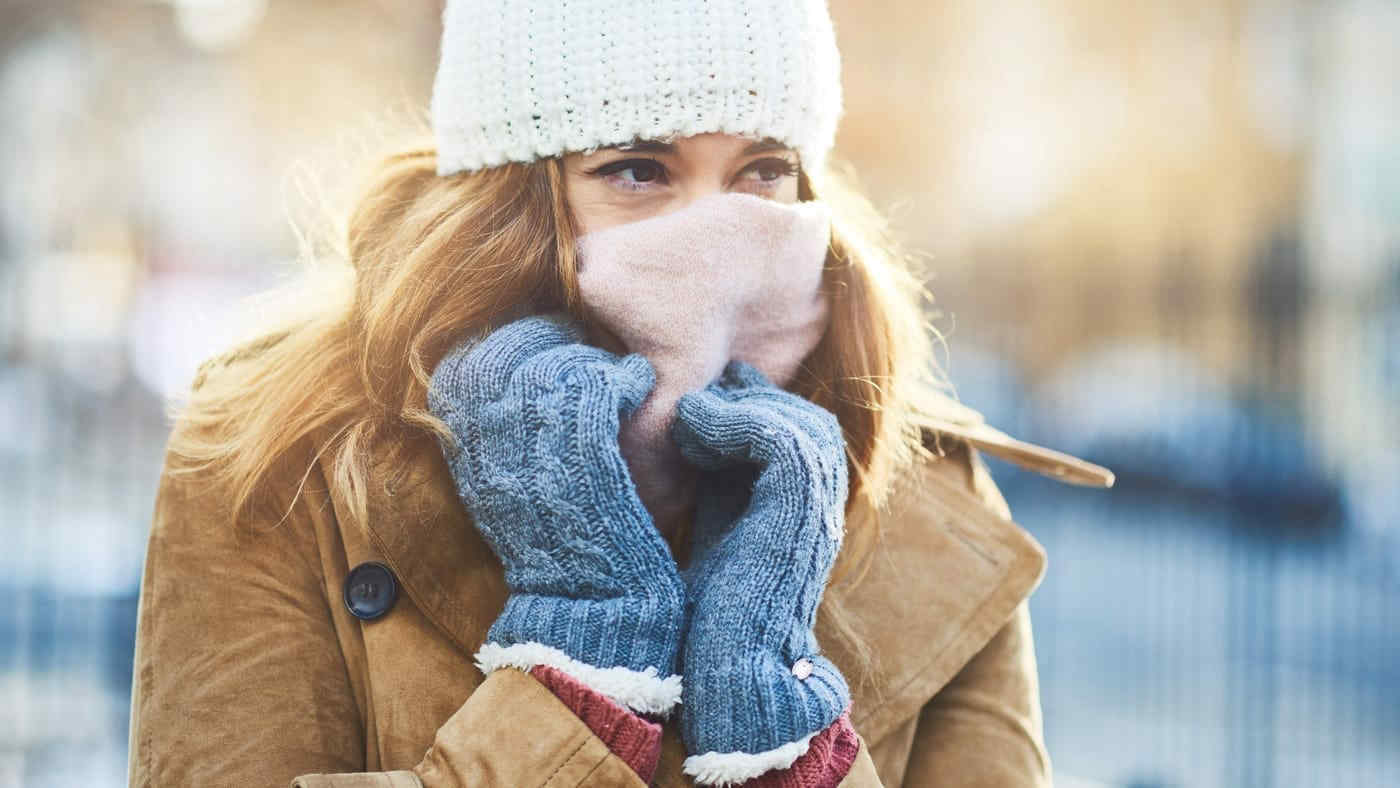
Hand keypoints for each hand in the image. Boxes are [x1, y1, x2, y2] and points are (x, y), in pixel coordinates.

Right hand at [427, 311, 684, 715]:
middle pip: (506, 353)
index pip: (466, 365)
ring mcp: (533, 454)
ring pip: (554, 366)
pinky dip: (622, 377)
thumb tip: (515, 376)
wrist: (590, 613)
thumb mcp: (508, 491)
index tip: (544, 341)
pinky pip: (596, 388)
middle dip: (548, 337)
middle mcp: (488, 450)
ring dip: (590, 358)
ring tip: (615, 373)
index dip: (508, 341)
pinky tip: (637, 384)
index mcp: (465, 455)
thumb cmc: (562, 550)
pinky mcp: (584, 461)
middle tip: (583, 342)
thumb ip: (500, 436)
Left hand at [669, 359, 850, 782]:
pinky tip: (692, 428)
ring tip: (689, 415)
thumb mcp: (715, 532)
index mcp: (804, 513)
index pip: (798, 436)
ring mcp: (818, 509)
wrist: (728, 671)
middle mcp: (821, 509)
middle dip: (752, 400)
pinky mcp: (800, 511)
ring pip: (798, 422)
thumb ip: (718, 488)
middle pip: (806, 422)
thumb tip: (691, 435)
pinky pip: (779, 438)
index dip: (751, 409)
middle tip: (700, 394)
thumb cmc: (709, 619)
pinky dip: (733, 422)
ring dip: (739, 408)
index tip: (698, 403)